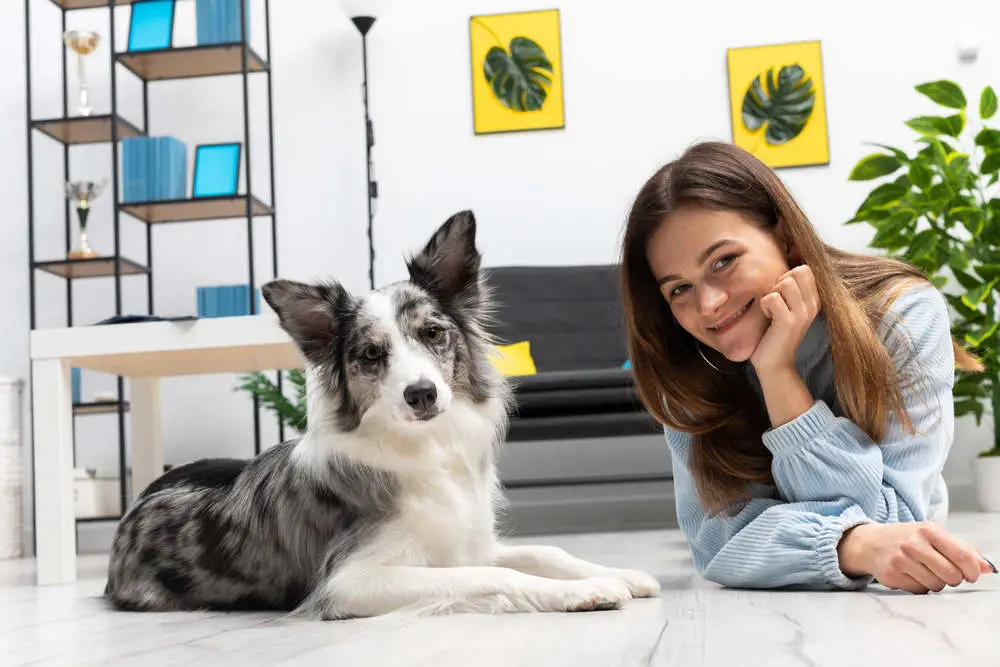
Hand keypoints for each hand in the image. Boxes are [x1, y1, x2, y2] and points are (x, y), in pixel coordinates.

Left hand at [750, 265, 820, 374]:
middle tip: (775, 301)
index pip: (805, 269)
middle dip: (780, 282)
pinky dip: (764, 305)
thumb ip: (790, 289)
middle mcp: (812, 305)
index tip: (781, 295)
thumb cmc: (775, 332)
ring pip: (786, 282)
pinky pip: (772, 298)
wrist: (774, 363)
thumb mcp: (788, 307)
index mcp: (814, 299)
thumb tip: (785, 266)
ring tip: (772, 310)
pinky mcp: (788, 322)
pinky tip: (768, 318)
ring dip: (772, 294)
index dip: (788, 276)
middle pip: (798, 271)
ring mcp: (802, 313)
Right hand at [838, 522, 994, 593]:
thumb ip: (961, 549)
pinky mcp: (892, 575)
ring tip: (925, 571)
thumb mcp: (932, 535)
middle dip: (954, 578)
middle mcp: (913, 544)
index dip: (973, 570)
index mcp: (927, 530)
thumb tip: (987, 567)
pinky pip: (920, 590)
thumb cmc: (906, 538)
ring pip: (937, 585)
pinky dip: (920, 586)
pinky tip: (911, 575)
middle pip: (952, 575)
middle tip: (946, 572)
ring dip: (936, 583)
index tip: (972, 574)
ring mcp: (901, 560)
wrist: (869, 543)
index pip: (962, 556)